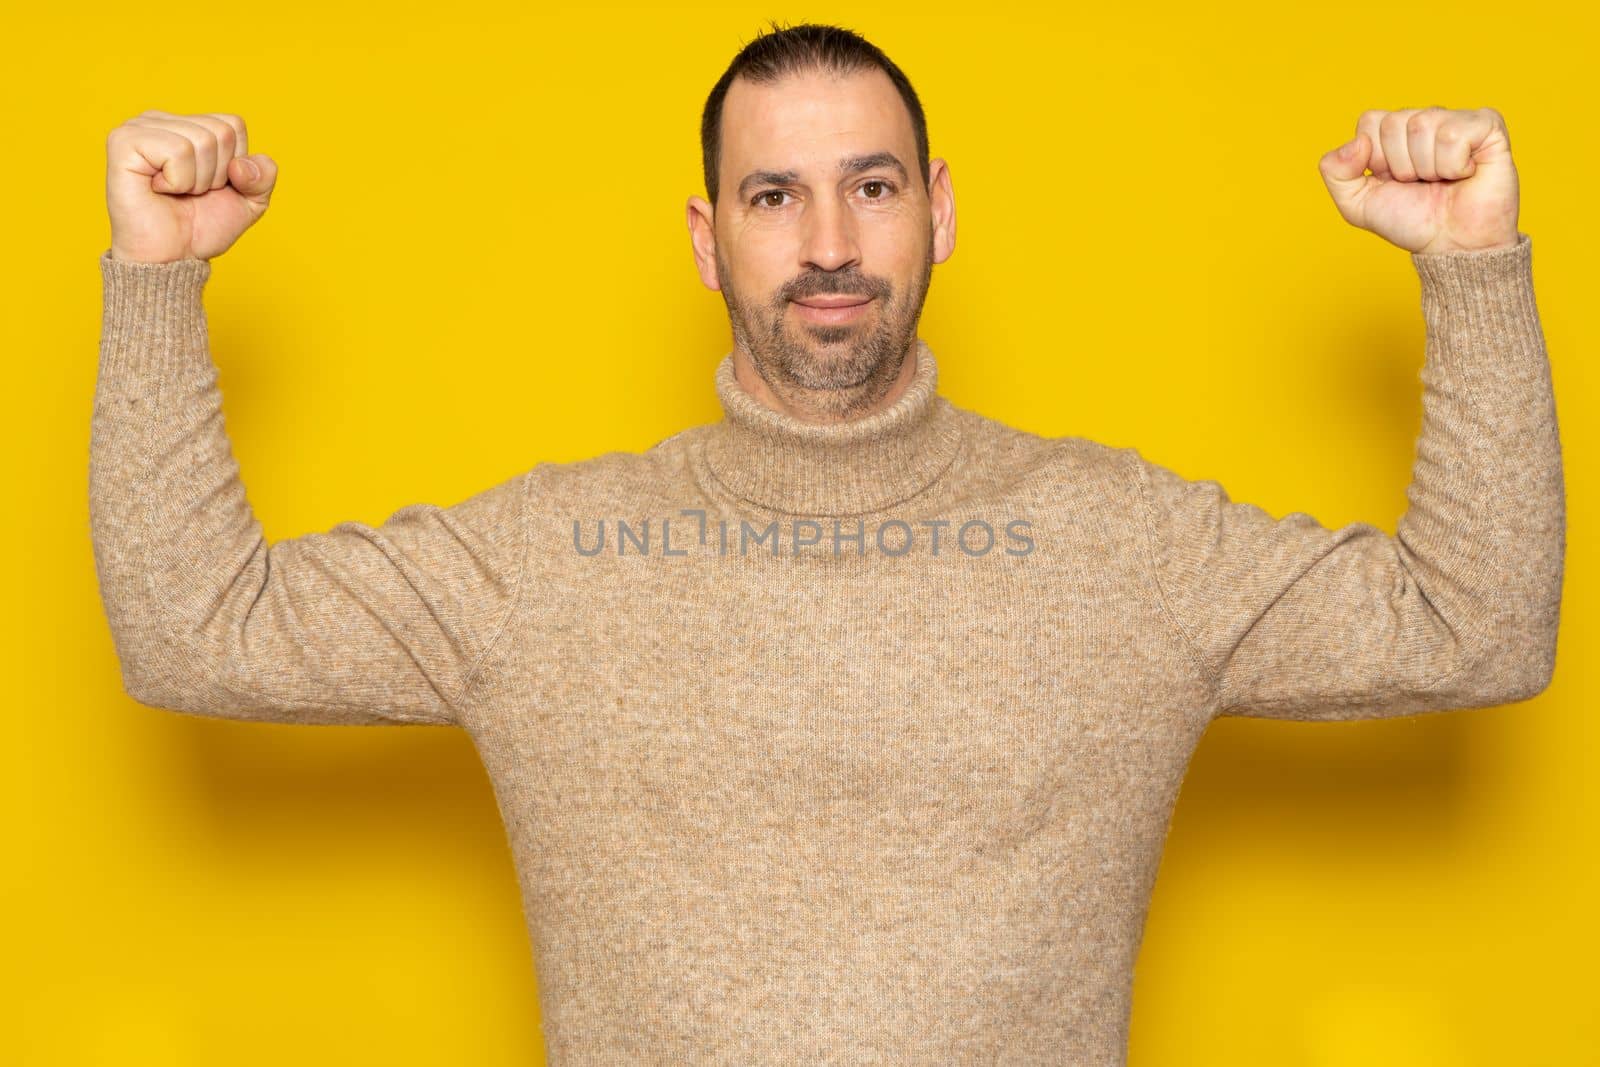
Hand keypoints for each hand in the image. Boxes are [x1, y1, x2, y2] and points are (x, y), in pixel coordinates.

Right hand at [106, 110, 277, 263]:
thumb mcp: (249, 201)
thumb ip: (263, 175)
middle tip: (188, 192)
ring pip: (201, 141)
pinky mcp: (123, 141)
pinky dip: (178, 180)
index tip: (210, 186)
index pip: (234, 124)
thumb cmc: (200, 227)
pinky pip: (178, 151)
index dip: (234, 164)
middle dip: (215, 175)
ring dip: (196, 181)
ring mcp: (138, 127)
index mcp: (185, 124)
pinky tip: (158, 189)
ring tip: (173, 192)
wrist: (172, 257)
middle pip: (221, 132)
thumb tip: (241, 165)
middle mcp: (159, 119)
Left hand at [1317, 107, 1518, 254]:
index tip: (1392, 180)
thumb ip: (1335, 172)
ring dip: (1428, 167)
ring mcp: (1457, 119)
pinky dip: (1453, 165)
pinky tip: (1464, 173)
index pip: (1370, 121)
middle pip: (1394, 123)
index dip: (1376, 159)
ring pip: (1423, 126)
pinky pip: (1454, 134)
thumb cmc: (1412, 221)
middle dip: (1401, 165)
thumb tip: (1357, 142)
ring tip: (1442, 180)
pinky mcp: (1487, 125)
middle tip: (1420, 183)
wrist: (1452, 244)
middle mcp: (1425, 120)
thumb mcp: (1356, 205)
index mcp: (1394, 132)